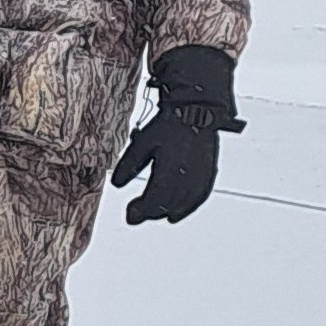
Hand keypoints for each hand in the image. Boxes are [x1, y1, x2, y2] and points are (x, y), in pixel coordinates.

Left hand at [111, 44, 241, 225]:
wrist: (196, 111)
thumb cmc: (168, 125)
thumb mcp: (142, 143)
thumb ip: (129, 164)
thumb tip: (117, 185)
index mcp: (170, 169)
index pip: (154, 199)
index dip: (141, 210)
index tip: (129, 214)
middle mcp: (188, 176)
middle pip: (167, 204)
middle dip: (150, 213)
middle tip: (135, 214)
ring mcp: (201, 177)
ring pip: (183, 204)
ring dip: (166, 212)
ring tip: (152, 214)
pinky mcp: (209, 174)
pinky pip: (198, 198)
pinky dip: (186, 209)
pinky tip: (175, 215)